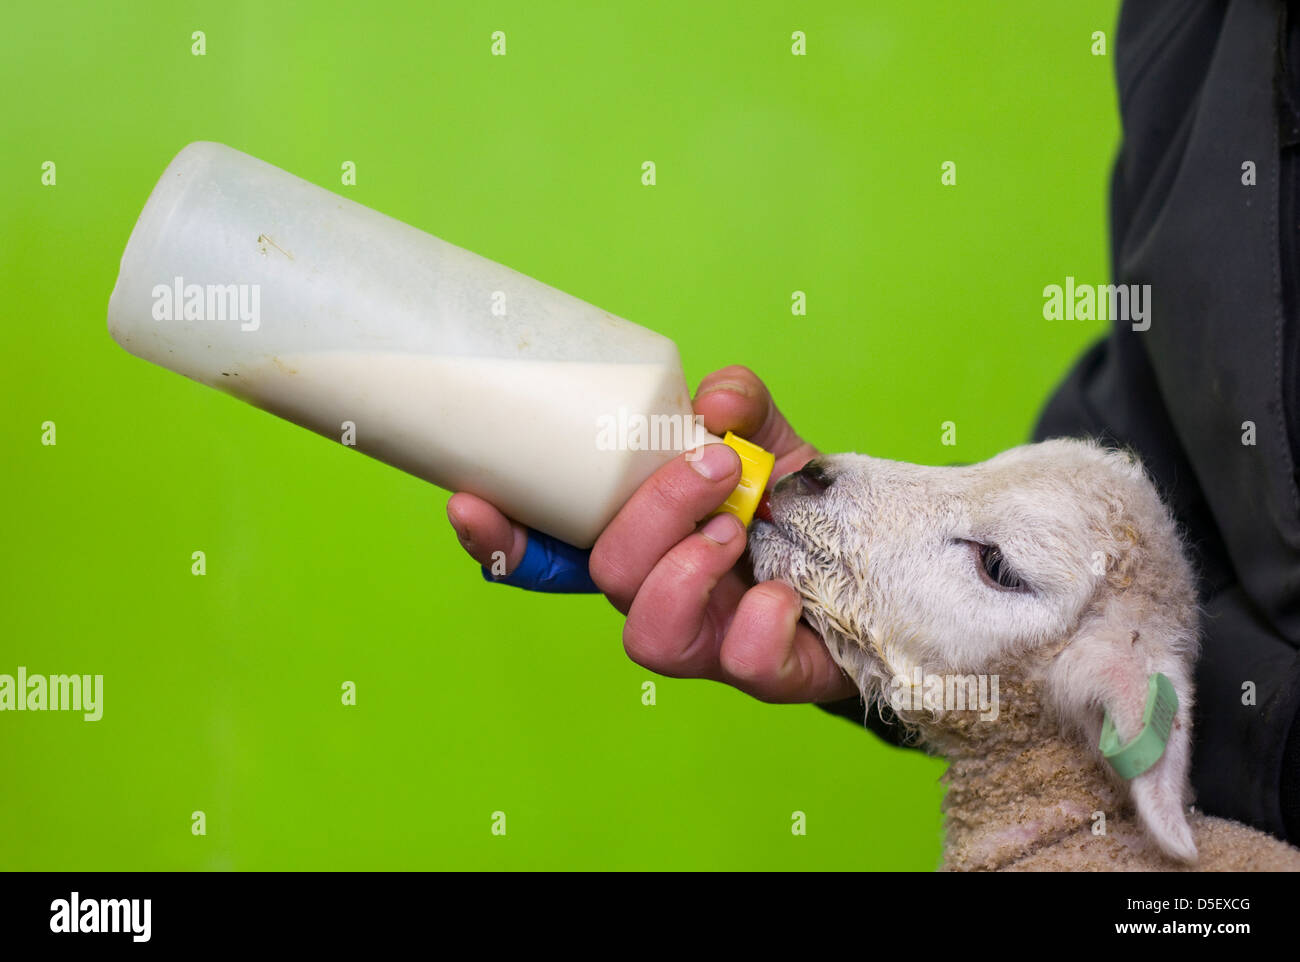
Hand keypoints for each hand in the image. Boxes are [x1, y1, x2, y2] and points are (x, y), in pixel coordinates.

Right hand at [446, 365, 856, 703]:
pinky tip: (782, 590)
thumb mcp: (764, 434)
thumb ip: (738, 404)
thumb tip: (714, 401)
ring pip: (647, 634)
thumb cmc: (795, 501)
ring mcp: (705, 639)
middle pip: (606, 574)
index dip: (499, 537)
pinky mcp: (763, 672)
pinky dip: (757, 621)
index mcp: (637, 535)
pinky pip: (739, 664)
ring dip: (683, 570)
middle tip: (715, 467)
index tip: (470, 500)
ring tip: (735, 529)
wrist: (878, 562)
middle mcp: (655, 592)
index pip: (546, 551)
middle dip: (651, 513)